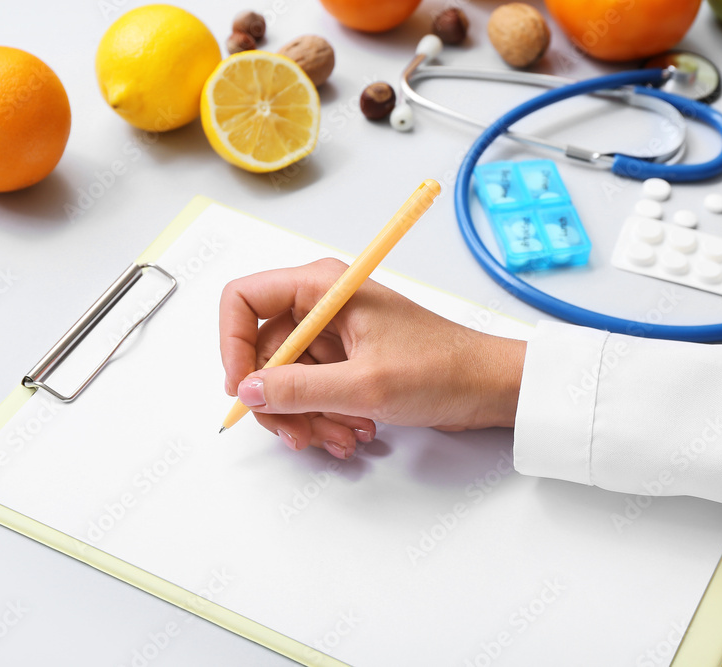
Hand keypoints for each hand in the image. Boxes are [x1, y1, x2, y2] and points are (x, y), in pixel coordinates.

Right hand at [219, 259, 525, 458]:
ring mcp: (335, 335)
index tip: (243, 388)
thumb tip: (249, 391)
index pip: (244, 299)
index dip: (232, 344)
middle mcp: (324, 305)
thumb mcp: (365, 384)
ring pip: (287, 378)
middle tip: (298, 434)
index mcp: (324, 287)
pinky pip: (313, 390)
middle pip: (263, 350)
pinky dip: (325, 416)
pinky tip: (352, 431)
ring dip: (307, 415)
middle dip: (279, 399)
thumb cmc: (444, 368)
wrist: (489, 387)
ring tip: (343, 435)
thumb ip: (300, 388)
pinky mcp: (347, 360)